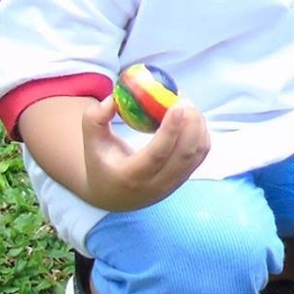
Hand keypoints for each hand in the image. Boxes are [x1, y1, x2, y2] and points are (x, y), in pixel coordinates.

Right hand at [81, 93, 209, 213]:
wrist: (112, 194)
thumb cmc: (101, 161)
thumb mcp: (91, 141)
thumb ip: (95, 119)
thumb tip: (112, 99)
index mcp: (130, 177)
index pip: (157, 155)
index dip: (170, 130)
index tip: (177, 106)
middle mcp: (155, 185)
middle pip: (184, 156)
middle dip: (191, 125)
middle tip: (186, 101)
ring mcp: (172, 184)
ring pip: (196, 155)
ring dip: (198, 128)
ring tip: (188, 106)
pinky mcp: (183, 179)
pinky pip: (200, 156)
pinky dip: (201, 135)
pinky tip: (191, 119)